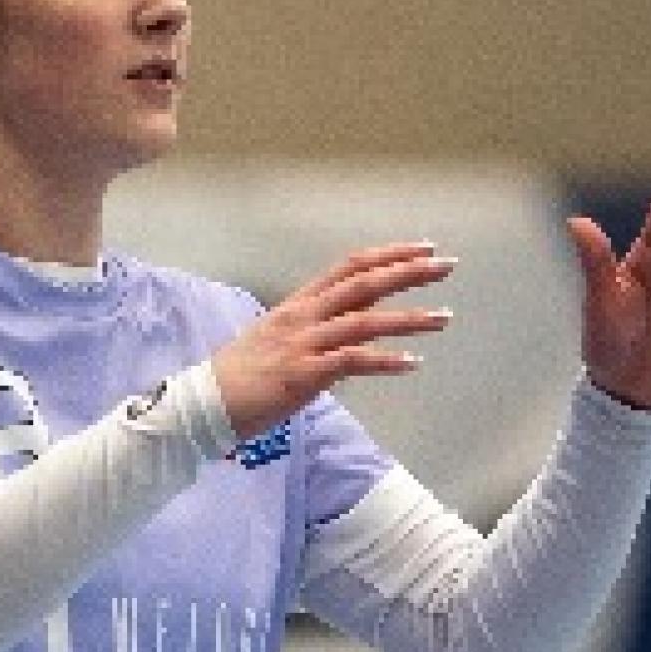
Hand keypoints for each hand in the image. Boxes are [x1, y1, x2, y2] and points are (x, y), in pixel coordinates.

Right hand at [208, 242, 452, 442]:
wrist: (204, 403)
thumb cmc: (241, 377)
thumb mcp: (280, 342)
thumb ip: (318, 333)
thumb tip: (355, 335)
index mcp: (299, 304)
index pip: (351, 267)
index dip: (389, 255)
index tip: (423, 248)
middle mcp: (303, 316)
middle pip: (364, 282)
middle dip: (409, 271)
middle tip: (446, 263)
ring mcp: (303, 344)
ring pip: (365, 320)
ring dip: (409, 317)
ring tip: (444, 316)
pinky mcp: (303, 374)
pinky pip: (352, 362)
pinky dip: (385, 360)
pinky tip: (412, 362)